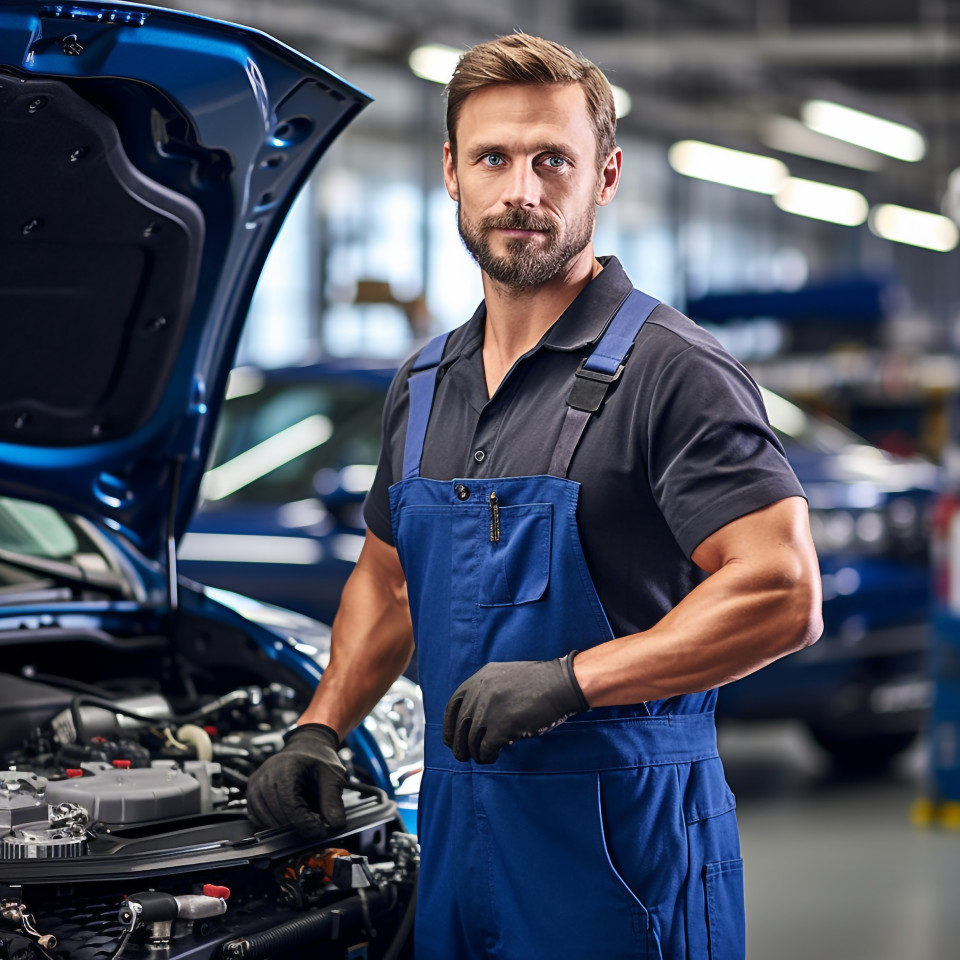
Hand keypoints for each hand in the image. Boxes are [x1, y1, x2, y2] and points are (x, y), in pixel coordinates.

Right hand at [246, 723, 346, 836]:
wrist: (306, 748)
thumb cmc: (318, 760)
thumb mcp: (333, 776)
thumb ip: (333, 801)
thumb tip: (335, 826)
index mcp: (285, 768)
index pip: (290, 805)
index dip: (306, 823)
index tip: (320, 831)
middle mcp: (264, 777)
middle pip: (278, 816)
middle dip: (299, 826)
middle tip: (316, 827)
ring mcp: (255, 787)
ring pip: (267, 822)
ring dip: (287, 827)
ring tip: (305, 818)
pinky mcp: (251, 797)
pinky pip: (258, 821)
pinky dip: (274, 824)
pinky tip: (290, 817)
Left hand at [443, 654, 588, 763]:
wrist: (560, 684)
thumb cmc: (539, 682)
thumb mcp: (505, 677)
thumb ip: (487, 691)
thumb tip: (475, 717)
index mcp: (479, 679)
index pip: (453, 706)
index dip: (449, 725)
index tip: (450, 739)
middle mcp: (479, 693)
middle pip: (460, 726)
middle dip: (459, 745)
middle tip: (463, 755)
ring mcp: (489, 710)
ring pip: (471, 741)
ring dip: (475, 753)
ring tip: (483, 757)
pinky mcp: (501, 727)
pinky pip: (485, 749)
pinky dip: (487, 756)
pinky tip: (494, 756)